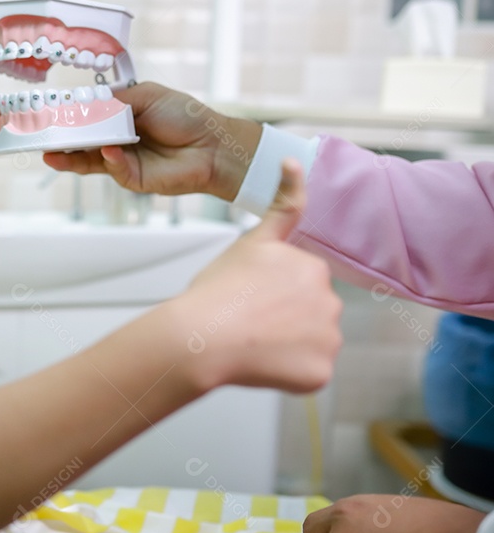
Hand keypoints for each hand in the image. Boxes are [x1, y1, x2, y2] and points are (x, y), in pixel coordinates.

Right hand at [41, 82, 261, 200]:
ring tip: (50, 153)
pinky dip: (109, 159)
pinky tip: (108, 150)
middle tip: (39, 135)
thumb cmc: (185, 117)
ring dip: (69, 156)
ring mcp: (121, 161)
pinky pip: (113, 168)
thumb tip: (89, 104)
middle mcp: (116, 140)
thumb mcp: (147, 96)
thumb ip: (117, 100)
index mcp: (119, 118)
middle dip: (60, 139)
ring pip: (88, 160)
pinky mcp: (131, 178)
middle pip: (80, 142)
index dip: (68, 116)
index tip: (48, 112)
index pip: (87, 118)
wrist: (213, 145)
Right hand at [173, 159, 341, 392]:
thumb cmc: (217, 291)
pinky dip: (288, 372)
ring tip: (251, 342)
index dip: (272, 292)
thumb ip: (283, 204)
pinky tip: (262, 363)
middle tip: (248, 320)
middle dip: (285, 318)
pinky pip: (309, 373)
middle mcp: (329, 301)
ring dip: (288, 345)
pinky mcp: (320, 372)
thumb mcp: (252, 240)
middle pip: (310, 312)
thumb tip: (294, 159)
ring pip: (311, 343)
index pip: (301, 283)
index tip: (251, 298)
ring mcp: (328, 338)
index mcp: (312, 268)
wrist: (201, 337)